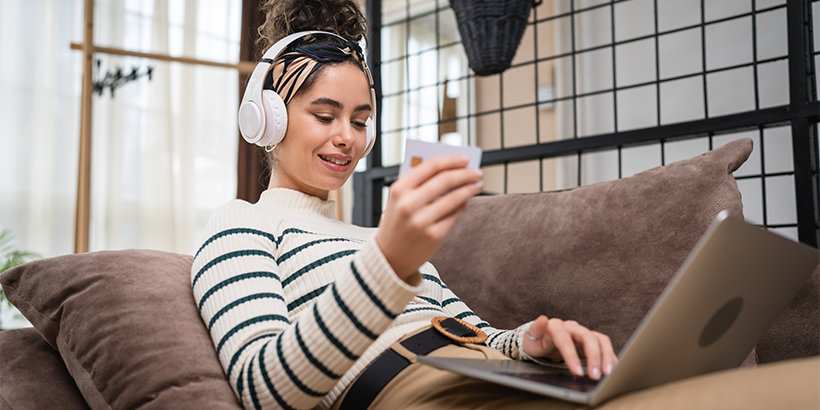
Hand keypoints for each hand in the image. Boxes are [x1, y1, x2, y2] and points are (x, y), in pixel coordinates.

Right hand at [375, 155, 482, 282]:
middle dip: (465, 174)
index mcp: (399, 189)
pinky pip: (455, 215)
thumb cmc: (396, 224)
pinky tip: (466, 201)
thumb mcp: (398, 200)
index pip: (430, 166)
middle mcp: (409, 204)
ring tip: (476, 185)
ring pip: (455, 197)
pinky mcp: (433, 235)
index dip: (451, 160)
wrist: (388, 257)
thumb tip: (450, 169)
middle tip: (476, 172)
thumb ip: (418, 184)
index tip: (465, 159)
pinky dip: (463, 205)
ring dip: (470, 189)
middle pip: (445, 180)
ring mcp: (422, 221)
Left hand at [522, 315, 616, 380]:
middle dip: (593, 357)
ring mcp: (583, 333)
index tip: (577, 373)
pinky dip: (609, 357)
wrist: (543, 340)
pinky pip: (604, 346)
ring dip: (606, 357)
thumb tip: (543, 319)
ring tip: (608, 373)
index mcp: (556, 326)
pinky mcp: (591, 341)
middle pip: (587, 338)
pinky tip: (612, 369)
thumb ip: (535, 329)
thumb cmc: (536, 341)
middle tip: (595, 376)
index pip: (565, 340)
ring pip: (599, 340)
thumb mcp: (531, 338)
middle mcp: (572, 328)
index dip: (571, 356)